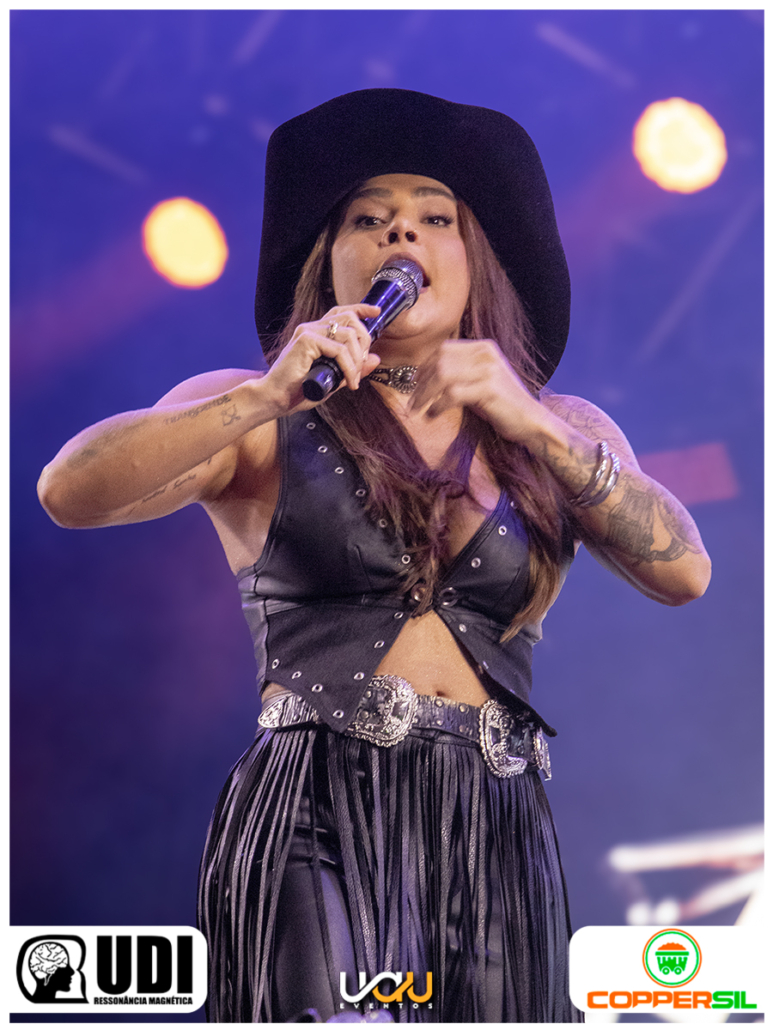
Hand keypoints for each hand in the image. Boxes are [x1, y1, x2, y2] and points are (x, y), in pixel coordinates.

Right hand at [262, 304, 382, 413]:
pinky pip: (339, 350)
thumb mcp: (334, 379)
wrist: (275, 399)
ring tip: (353, 379)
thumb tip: (376, 358)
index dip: (360, 309)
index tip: (376, 312)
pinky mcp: (305, 340)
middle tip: (362, 367)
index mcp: (317, 332)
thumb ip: (353, 367)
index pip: (341, 312)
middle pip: (350, 319)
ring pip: (348, 334)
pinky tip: (348, 381)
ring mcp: (308, 332)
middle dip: (364, 341)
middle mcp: (312, 327)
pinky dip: (348, 367)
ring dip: (357, 359)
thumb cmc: (299, 391)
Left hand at [407, 339, 543, 441]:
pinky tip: (433, 415)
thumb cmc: (501, 405)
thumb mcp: (479, 381)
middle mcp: (486, 354)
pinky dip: (438, 405)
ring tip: (418, 409)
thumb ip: (457, 373)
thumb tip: (424, 376)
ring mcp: (489, 370)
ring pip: (443, 376)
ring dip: (425, 394)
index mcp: (483, 347)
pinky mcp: (489, 389)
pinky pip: (452, 394)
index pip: (444, 349)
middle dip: (422, 382)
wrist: (531, 421)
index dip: (424, 366)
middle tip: (413, 400)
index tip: (414, 382)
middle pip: (440, 361)